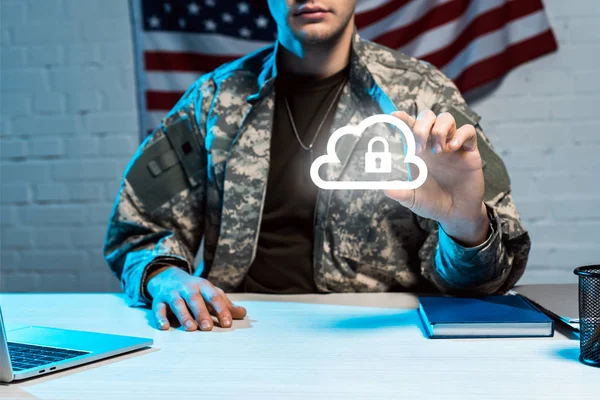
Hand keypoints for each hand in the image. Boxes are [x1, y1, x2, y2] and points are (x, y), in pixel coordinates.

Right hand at [146, 267, 246, 330]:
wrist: (168, 276)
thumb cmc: (195, 289)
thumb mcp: (210, 293)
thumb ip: (226, 304)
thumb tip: (243, 314)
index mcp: (203, 286)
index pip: (214, 297)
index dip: (221, 310)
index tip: (227, 323)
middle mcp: (188, 288)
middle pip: (195, 299)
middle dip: (202, 313)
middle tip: (207, 328)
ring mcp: (172, 293)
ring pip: (178, 303)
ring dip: (184, 316)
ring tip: (191, 328)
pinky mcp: (159, 300)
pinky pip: (158, 308)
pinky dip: (160, 318)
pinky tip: (165, 327)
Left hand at [386, 110, 488, 246]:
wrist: (456, 213)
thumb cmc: (432, 202)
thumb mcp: (413, 199)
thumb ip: (400, 192)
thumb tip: (385, 188)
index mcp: (417, 150)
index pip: (409, 127)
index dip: (402, 118)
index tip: (394, 116)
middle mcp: (433, 143)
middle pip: (428, 117)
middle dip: (422, 125)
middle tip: (420, 147)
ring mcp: (451, 145)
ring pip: (446, 118)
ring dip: (440, 129)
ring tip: (438, 150)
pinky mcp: (469, 150)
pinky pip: (468, 131)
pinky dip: (460, 135)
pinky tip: (453, 148)